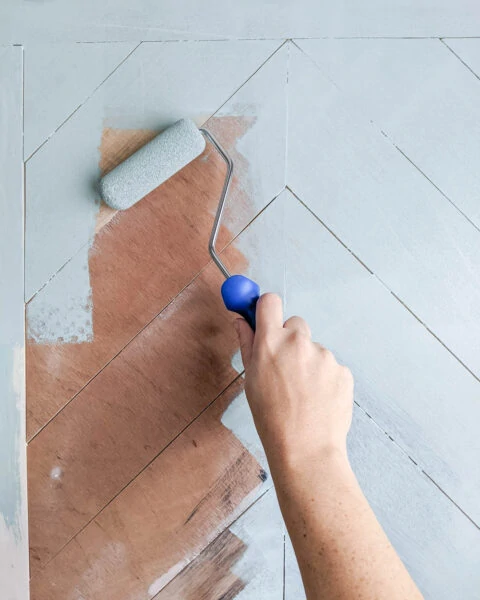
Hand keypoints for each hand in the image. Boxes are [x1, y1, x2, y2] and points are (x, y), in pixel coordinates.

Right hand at [235, 293, 353, 472]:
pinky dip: (324, 378)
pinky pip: (330, 366)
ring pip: (313, 349)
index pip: (270, 302)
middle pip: (295, 324)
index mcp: (271, 343)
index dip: (266, 308)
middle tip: (284, 368)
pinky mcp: (342, 370)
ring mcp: (324, 355)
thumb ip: (247, 345)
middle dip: (289, 340)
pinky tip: (317, 400)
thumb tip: (241, 321)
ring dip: (308, 363)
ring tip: (302, 394)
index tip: (265, 316)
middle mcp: (298, 342)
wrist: (305, 449)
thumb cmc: (272, 419)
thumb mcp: (251, 380)